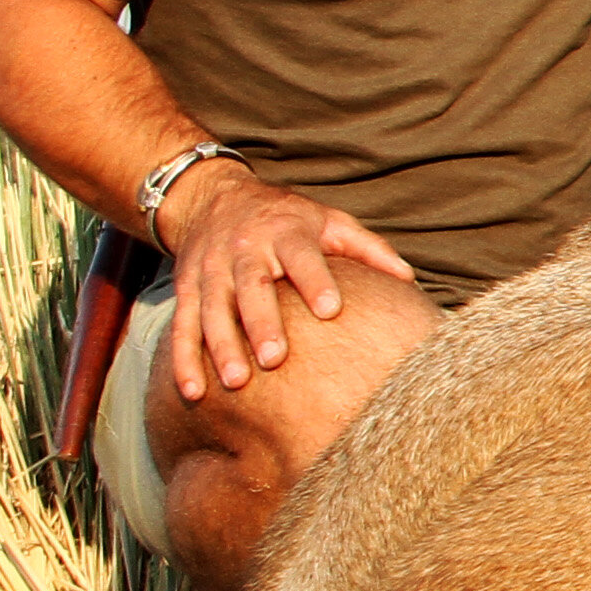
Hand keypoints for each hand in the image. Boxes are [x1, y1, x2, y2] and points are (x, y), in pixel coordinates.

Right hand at [152, 162, 414, 405]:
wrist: (214, 198)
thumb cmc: (287, 219)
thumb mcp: (328, 221)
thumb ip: (367, 248)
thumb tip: (408, 279)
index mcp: (287, 233)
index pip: (303, 257)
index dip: (316, 281)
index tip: (330, 309)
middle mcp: (246, 250)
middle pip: (252, 287)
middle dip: (262, 323)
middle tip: (275, 359)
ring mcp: (212, 270)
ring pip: (213, 310)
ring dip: (222, 347)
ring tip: (235, 382)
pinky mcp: (187, 289)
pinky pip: (183, 326)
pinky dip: (183, 360)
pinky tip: (192, 392)